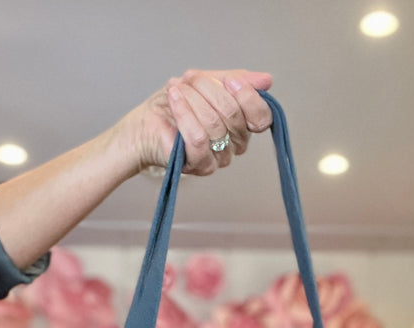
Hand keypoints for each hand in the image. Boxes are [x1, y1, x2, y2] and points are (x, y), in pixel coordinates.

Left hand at [121, 69, 273, 175]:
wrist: (146, 121)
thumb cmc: (177, 104)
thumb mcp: (210, 82)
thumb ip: (237, 80)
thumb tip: (267, 80)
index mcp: (242, 126)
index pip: (261, 117)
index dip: (248, 97)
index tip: (229, 80)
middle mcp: (233, 146)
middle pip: (234, 116)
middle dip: (210, 90)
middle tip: (191, 77)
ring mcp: (216, 158)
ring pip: (214, 126)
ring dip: (193, 99)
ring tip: (177, 88)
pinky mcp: (197, 165)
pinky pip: (198, 139)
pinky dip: (184, 113)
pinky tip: (174, 97)